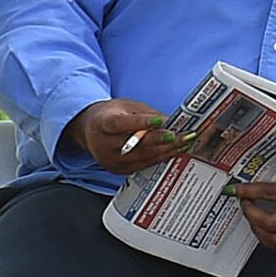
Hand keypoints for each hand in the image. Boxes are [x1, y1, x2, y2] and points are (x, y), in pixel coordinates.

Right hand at [68, 99, 196, 176]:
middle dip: (162, 140)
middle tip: (184, 136)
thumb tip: (169, 121)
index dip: (141, 123)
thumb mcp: (126, 106)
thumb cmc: (110, 115)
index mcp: (102, 123)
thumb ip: (146, 113)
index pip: (121, 124)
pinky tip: (174, 152)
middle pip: (136, 144)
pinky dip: (160, 158)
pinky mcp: (117, 170)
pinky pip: (142, 165)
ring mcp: (110, 160)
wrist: (90, 131)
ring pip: (142, 157)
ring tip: (185, 143)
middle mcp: (103, 144)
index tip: (161, 121)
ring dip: (167, 151)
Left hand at [231, 156, 275, 251]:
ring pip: (275, 240)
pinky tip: (264, 229)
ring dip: (258, 230)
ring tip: (252, 217)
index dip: (250, 191)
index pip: (272, 194)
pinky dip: (271, 240)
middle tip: (244, 203)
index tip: (235, 190)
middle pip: (269, 224)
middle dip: (250, 214)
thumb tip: (260, 177)